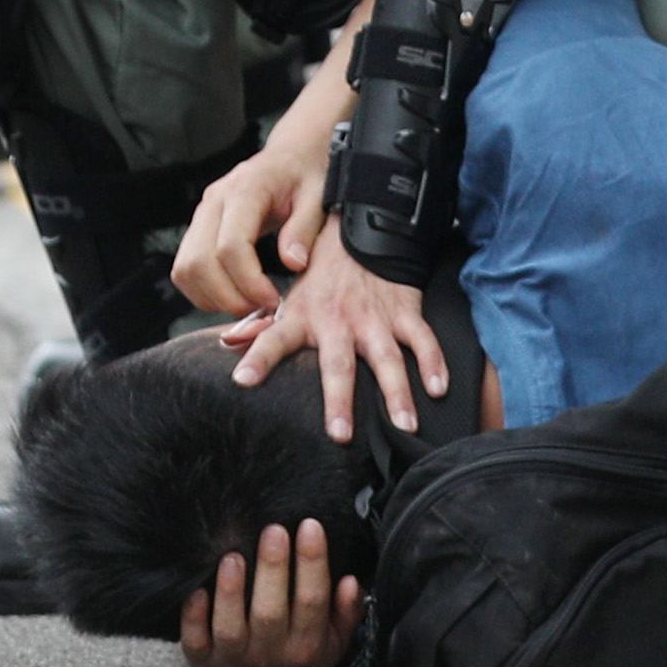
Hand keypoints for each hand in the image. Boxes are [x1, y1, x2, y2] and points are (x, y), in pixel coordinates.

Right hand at [173, 123, 330, 317]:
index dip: (249, 282)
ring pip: (186, 269)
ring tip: (249, 305)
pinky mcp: (198, 227)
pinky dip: (203, 291)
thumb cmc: (306, 174)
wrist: (291, 154)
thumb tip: (293, 263)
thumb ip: (304, 228)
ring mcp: (202, 213)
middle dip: (229, 297)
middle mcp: (215, 200)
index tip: (273, 300)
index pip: (231, 246)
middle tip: (261, 310)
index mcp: (246, 189)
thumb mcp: (317, 197)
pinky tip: (233, 295)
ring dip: (213, 298)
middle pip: (200, 262)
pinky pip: (184, 269)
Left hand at [178, 518, 360, 666]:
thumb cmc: (302, 644)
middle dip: (272, 569)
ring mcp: (235, 659)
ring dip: (231, 592)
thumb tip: (351, 582)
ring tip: (232, 557)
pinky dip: (193, 619)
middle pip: (270, 612)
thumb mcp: (335, 635)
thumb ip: (347, 610)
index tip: (310, 525)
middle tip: (273, 531)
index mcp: (307, 646)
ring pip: (230, 628)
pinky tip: (197, 589)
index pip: (313, 601)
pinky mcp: (205, 660)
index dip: (312, 563)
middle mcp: (271, 655)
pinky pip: (196, 643)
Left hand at [233, 220, 444, 443]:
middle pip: (338, 365)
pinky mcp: (403, 312)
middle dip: (339, 399)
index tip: (242, 380)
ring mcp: (374, 318)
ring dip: (397, 393)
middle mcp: (338, 321)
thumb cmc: (321, 274)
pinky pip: (422, 339)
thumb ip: (261, 324)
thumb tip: (227, 344)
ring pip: (386, 359)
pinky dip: (433, 362)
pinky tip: (439, 388)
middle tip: (340, 435)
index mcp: (303, 316)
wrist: (363, 230)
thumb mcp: (288, 295)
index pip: (274, 339)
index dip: (259, 358)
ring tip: (405, 425)